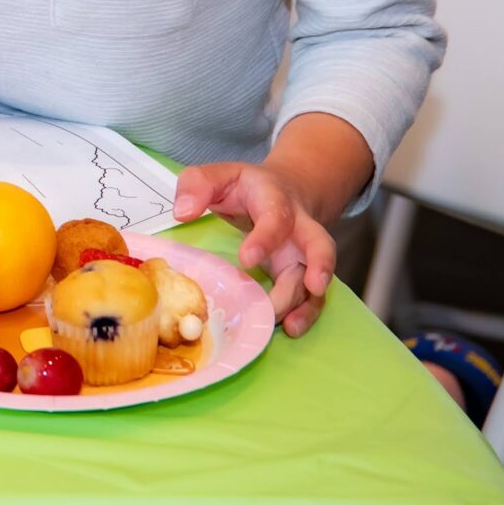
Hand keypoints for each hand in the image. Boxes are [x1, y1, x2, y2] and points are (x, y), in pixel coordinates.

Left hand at [172, 160, 337, 336]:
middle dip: (320, 264)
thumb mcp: (218, 176)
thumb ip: (197, 185)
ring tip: (292, 326)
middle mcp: (298, 227)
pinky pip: (309, 295)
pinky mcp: (300, 273)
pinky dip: (305, 312)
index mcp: (274, 198)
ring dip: (307, 302)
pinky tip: (291, 328)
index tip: (246, 259)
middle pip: (320, 243)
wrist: (281, 190)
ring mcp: (303, 253)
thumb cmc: (242, 188)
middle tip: (313, 287)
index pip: (276, 216)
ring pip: (315, 277)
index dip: (266, 238)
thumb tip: (182, 212)